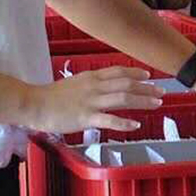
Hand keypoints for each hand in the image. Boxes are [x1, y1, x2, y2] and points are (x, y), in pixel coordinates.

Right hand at [27, 65, 163, 134]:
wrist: (34, 104)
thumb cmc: (52, 96)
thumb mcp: (75, 83)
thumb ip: (91, 84)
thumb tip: (105, 87)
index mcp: (91, 77)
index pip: (118, 71)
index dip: (135, 72)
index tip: (148, 75)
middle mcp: (94, 86)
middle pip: (126, 83)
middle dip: (146, 87)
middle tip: (161, 91)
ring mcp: (91, 101)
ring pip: (123, 98)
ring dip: (142, 100)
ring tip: (156, 104)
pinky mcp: (86, 117)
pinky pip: (109, 119)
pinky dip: (124, 122)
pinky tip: (136, 125)